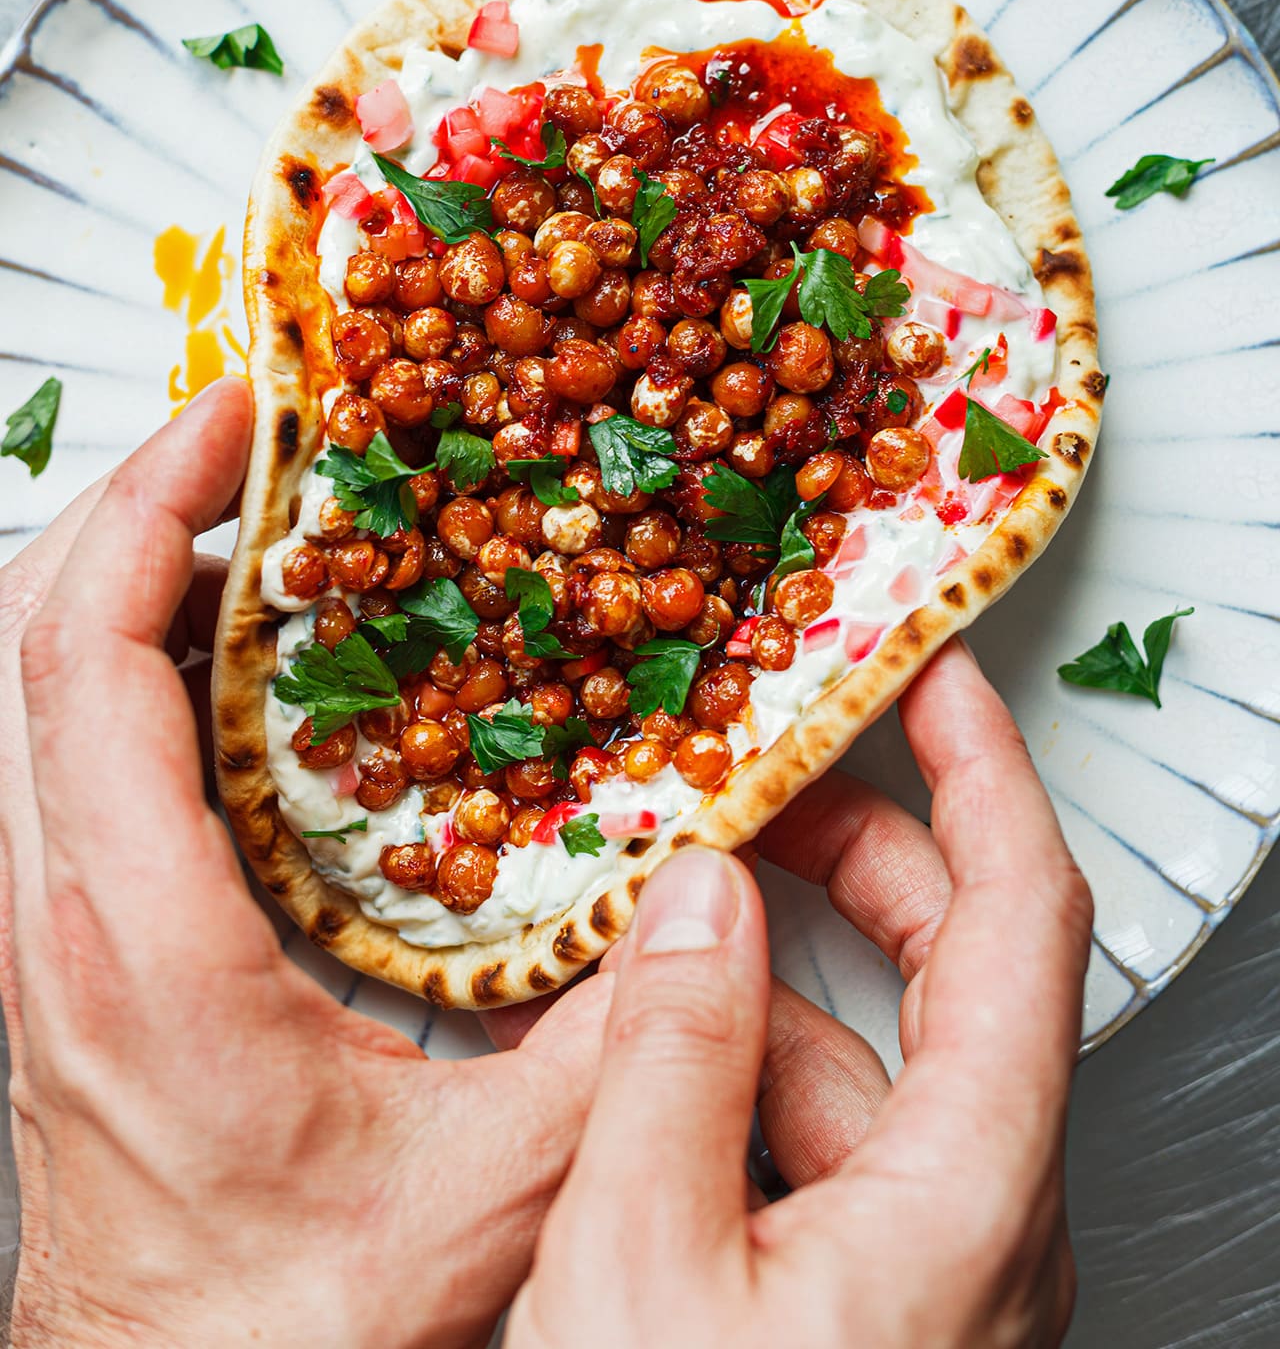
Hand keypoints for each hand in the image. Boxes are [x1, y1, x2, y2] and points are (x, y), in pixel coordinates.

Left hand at [0, 378, 616, 1348]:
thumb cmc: (281, 1330)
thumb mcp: (490, 1188)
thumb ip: (616, 1042)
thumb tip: (706, 903)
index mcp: (132, 940)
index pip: (85, 651)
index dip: (154, 502)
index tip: (236, 415)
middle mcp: (53, 914)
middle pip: (27, 630)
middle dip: (135, 498)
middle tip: (251, 437)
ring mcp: (40, 926)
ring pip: (24, 681)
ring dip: (123, 572)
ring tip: (251, 521)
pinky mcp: (62, 946)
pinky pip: (58, 743)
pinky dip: (127, 655)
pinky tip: (235, 662)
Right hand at [508, 639, 1092, 1348]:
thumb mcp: (642, 1262)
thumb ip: (675, 1059)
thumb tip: (696, 898)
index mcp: (969, 1191)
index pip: (1024, 912)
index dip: (983, 766)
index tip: (934, 671)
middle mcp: (987, 1223)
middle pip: (960, 968)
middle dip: (862, 851)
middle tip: (769, 781)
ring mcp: (938, 1269)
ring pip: (882, 1063)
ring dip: (777, 974)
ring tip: (661, 926)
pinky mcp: (880, 1309)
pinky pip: (839, 1146)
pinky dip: (755, 1072)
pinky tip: (652, 1064)